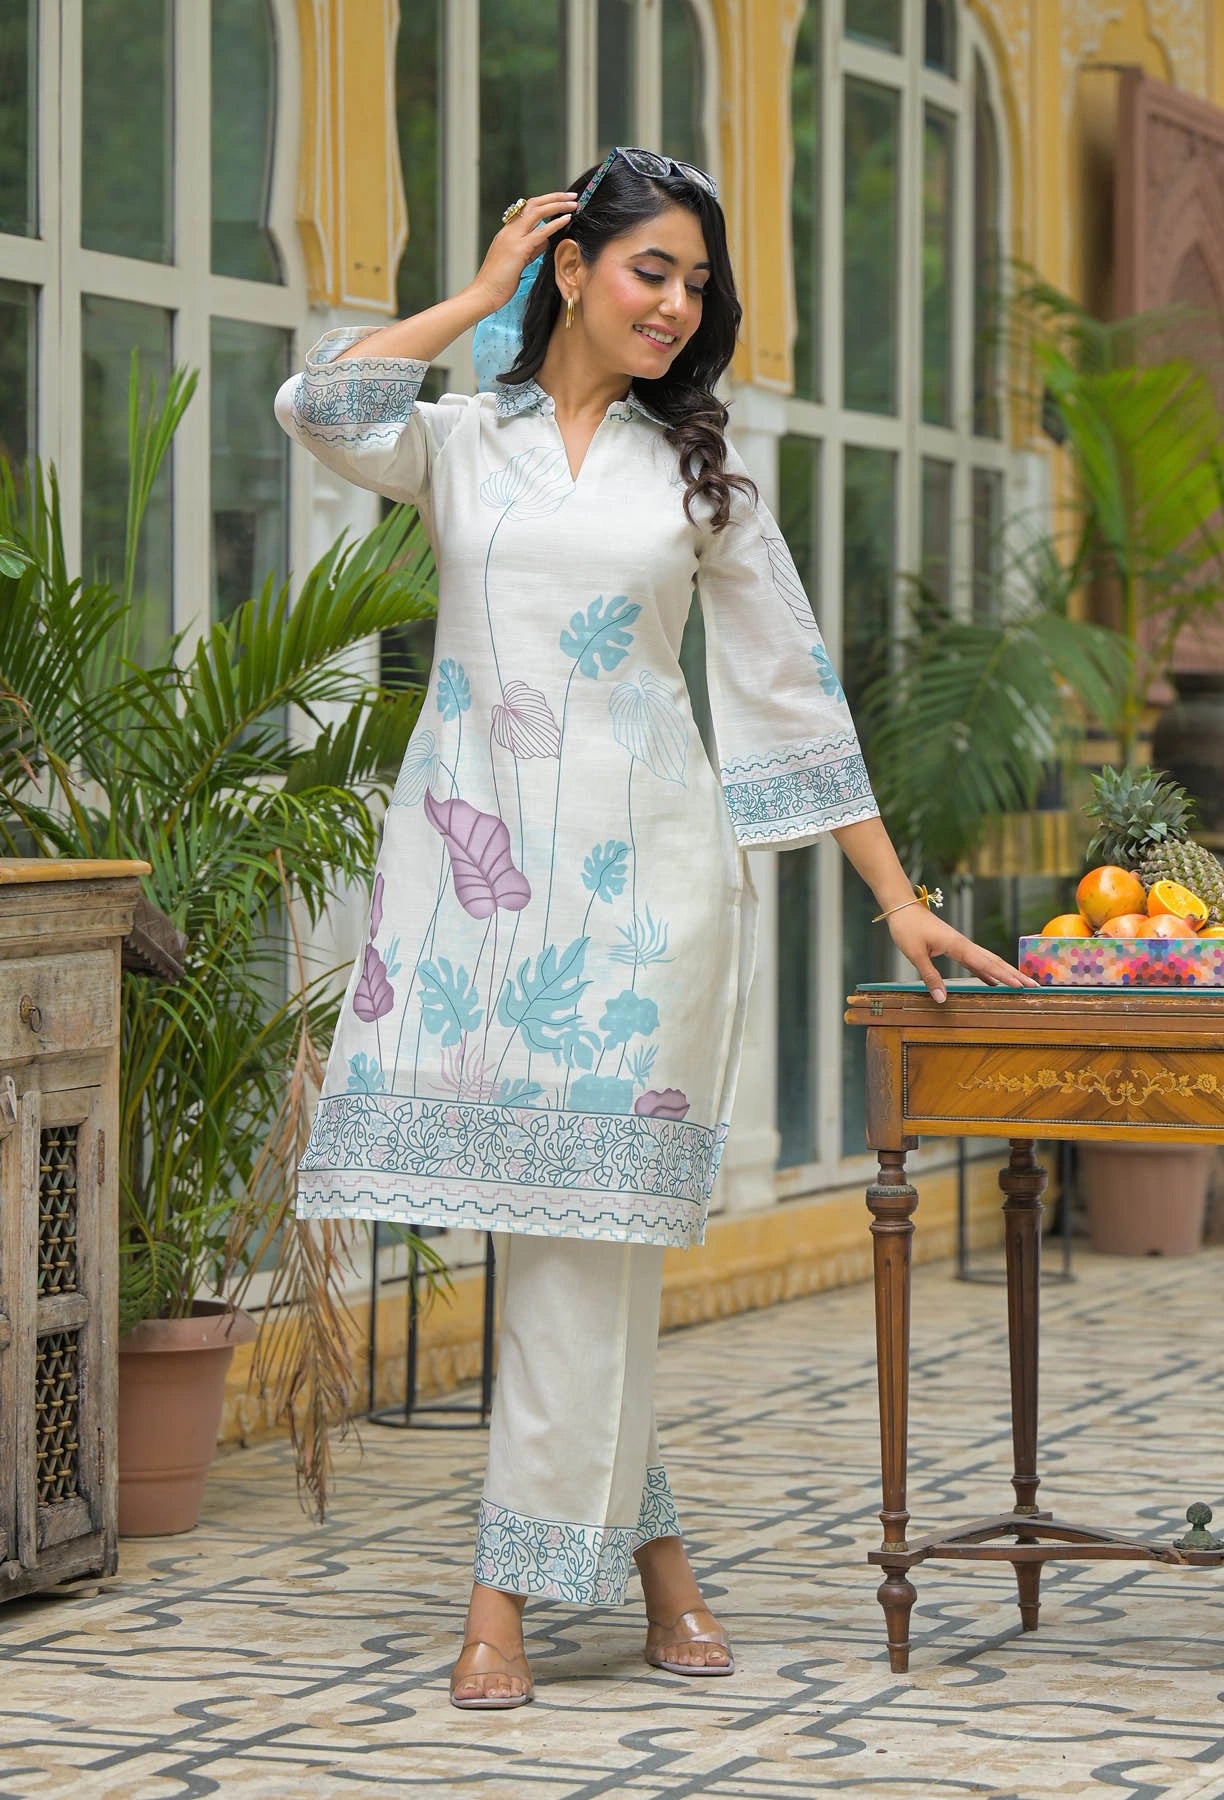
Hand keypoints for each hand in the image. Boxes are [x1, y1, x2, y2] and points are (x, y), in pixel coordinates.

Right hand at [469, 192, 577, 313]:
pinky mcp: (518, 249)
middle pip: (533, 204)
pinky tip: (568, 218)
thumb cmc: (498, 283)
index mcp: (507, 232)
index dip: (545, 202)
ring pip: (537, 212)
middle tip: (572, 195)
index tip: (561, 201)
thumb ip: (530, 250)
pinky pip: (540, 232)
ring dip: (558, 204)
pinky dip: (555, 223)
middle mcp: (509, 230)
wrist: (483, 294)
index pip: (527, 209)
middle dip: (554, 197)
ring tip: (574, 203)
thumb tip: (545, 241)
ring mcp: (513, 238)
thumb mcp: (517, 262)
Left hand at [886, 905, 1039, 1002]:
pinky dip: (986, 971)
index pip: (986, 963)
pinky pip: (975, 961)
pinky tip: (992, 981)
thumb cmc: (907, 928)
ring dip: (1004, 972)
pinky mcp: (955, 947)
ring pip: (988, 960)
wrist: (902, 908)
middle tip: (1033, 986)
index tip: (1020, 985)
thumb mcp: (915, 954)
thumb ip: (930, 976)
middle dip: (1014, 974)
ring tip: (1020, 984)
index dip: (1004, 976)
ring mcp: (961, 945)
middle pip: (994, 961)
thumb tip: (942, 999)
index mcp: (958, 945)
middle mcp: (964, 944)